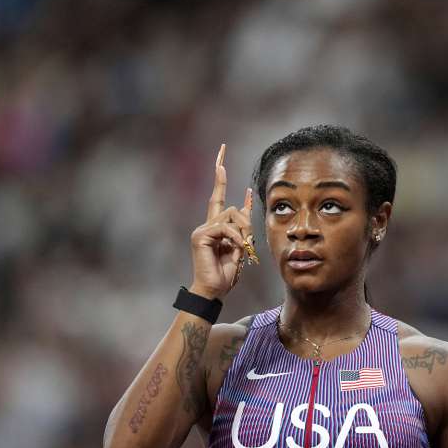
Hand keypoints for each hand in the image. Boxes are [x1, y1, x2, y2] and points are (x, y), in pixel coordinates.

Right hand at [189, 143, 254, 299]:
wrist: (214, 290)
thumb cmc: (226, 272)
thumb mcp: (240, 246)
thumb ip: (243, 226)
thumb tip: (247, 201)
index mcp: (215, 227)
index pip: (217, 197)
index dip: (220, 177)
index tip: (221, 157)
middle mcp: (207, 225)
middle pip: (232, 208)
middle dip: (245, 221)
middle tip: (247, 243)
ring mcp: (202, 229)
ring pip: (231, 215)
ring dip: (242, 232)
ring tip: (241, 248)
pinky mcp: (201, 235)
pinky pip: (226, 228)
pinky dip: (235, 238)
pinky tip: (236, 249)